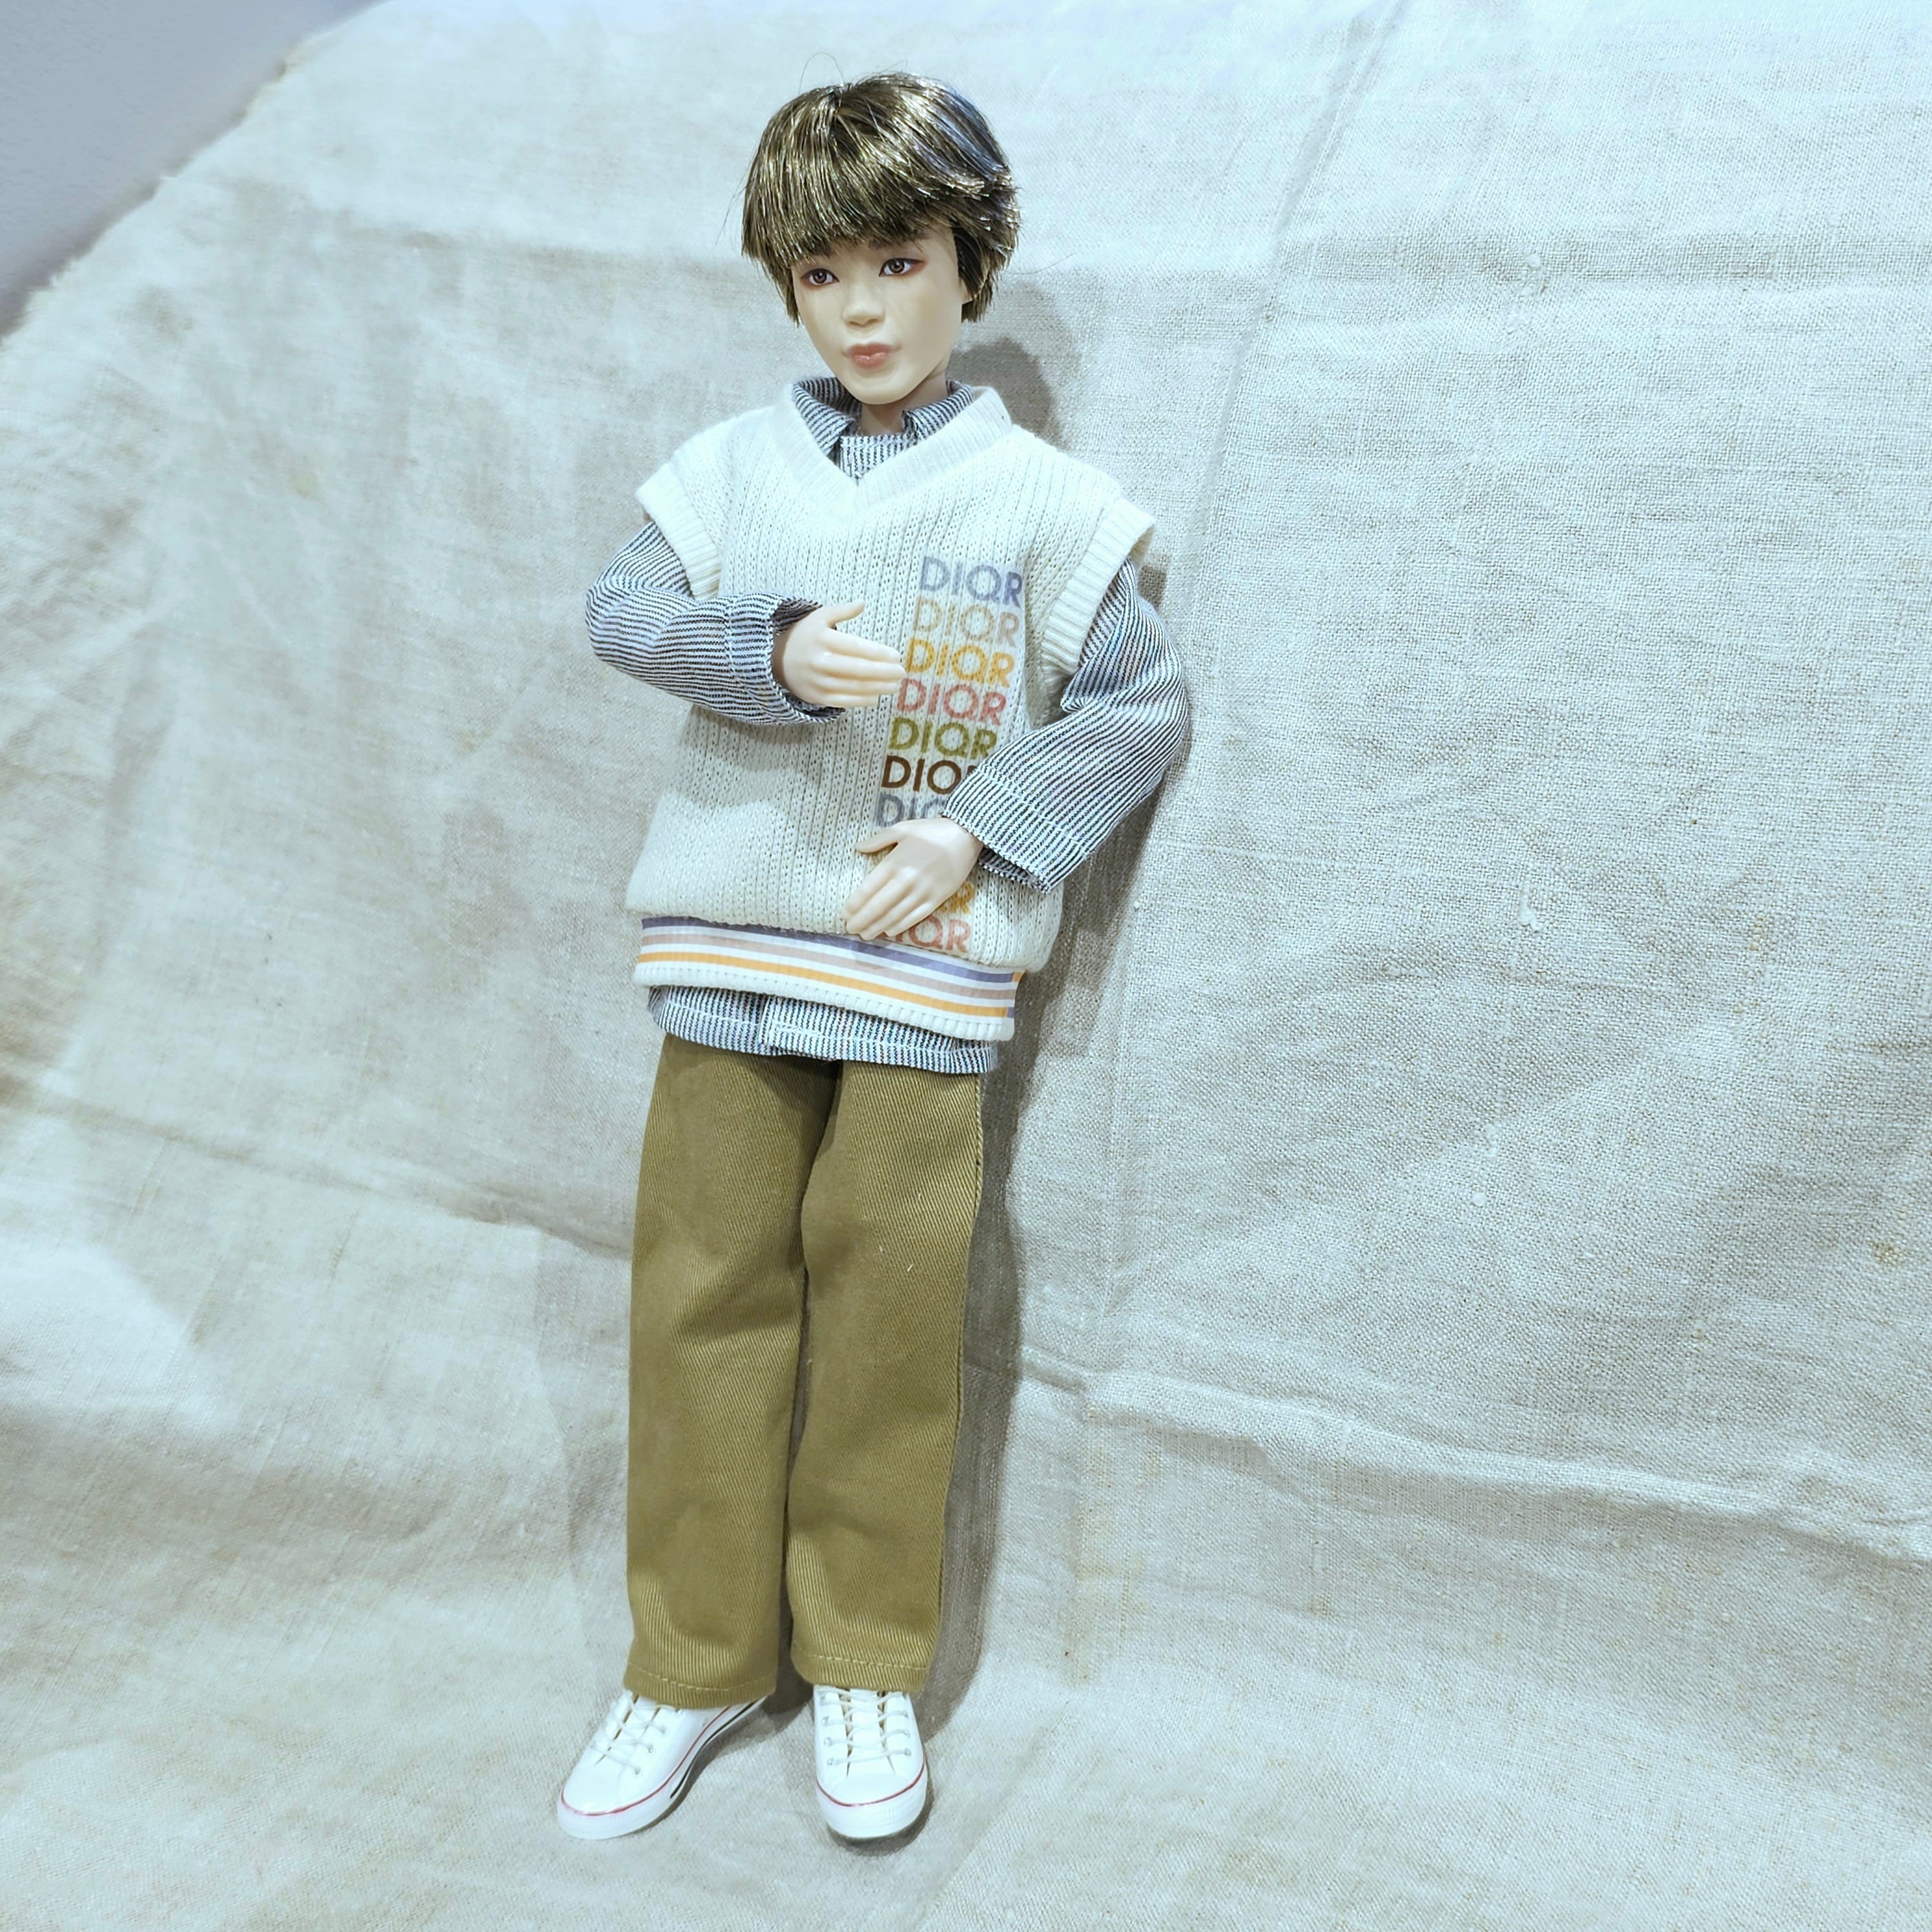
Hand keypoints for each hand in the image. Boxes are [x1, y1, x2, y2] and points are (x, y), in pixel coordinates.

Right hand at [774, 601, 901, 707]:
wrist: (776, 661)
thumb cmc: (805, 636)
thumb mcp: (818, 617)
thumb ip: (841, 610)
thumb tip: (862, 603)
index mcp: (823, 639)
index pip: (856, 647)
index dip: (878, 653)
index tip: (896, 656)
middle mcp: (821, 662)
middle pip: (858, 669)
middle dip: (883, 672)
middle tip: (902, 673)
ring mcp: (819, 682)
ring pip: (853, 687)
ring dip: (878, 688)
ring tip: (895, 686)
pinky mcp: (817, 697)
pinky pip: (843, 701)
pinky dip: (861, 701)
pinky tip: (876, 697)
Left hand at [845, 818, 984, 941]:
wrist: (965, 836)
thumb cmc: (931, 831)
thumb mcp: (903, 829)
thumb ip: (878, 840)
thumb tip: (858, 847)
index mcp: (894, 863)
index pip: (868, 890)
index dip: (854, 905)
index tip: (844, 913)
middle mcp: (906, 880)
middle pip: (877, 907)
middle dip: (861, 920)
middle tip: (850, 928)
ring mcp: (922, 892)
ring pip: (894, 916)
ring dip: (877, 927)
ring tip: (865, 934)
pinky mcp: (937, 899)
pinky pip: (915, 917)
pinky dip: (900, 926)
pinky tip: (889, 931)